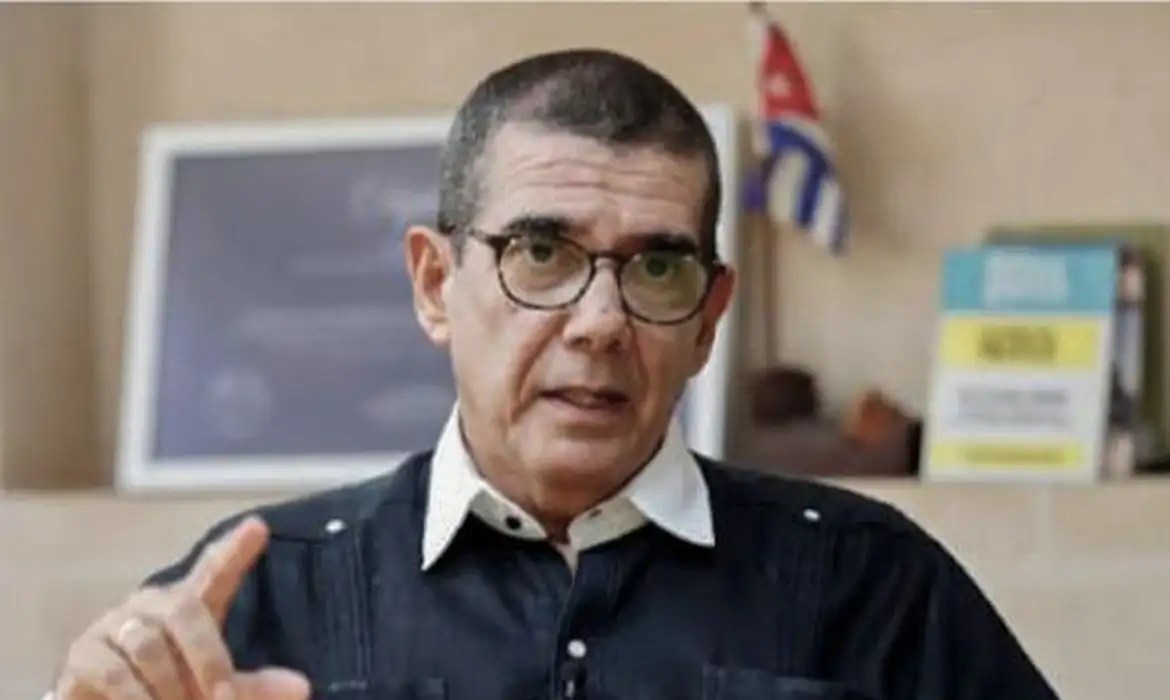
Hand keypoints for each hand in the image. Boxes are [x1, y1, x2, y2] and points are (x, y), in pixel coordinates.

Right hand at [54, 517, 309, 699]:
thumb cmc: (168, 689)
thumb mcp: (214, 690)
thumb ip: (253, 688)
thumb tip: (302, 688)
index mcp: (189, 605)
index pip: (214, 571)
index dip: (235, 551)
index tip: (258, 527)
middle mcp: (151, 605)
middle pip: (184, 609)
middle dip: (208, 659)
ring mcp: (113, 624)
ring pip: (148, 645)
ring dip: (172, 686)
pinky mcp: (83, 654)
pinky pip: (113, 671)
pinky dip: (137, 698)